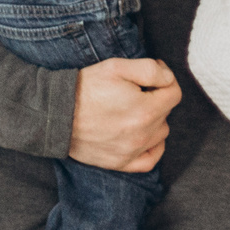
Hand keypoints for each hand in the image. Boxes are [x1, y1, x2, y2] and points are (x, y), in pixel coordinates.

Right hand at [70, 57, 176, 172]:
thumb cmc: (85, 88)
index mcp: (146, 110)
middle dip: (156, 98)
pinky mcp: (120, 163)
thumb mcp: (117, 67)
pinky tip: (144, 136)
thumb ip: (151, 70)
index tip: (153, 75)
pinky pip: (150, 159)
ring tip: (134, 110)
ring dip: (154, 121)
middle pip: (166, 113)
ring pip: (160, 134)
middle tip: (137, 90)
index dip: (166, 79)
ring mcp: (132, 151)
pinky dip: (152, 147)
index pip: (174, 93)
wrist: (54, 113)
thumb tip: (168, 79)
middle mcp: (143, 134)